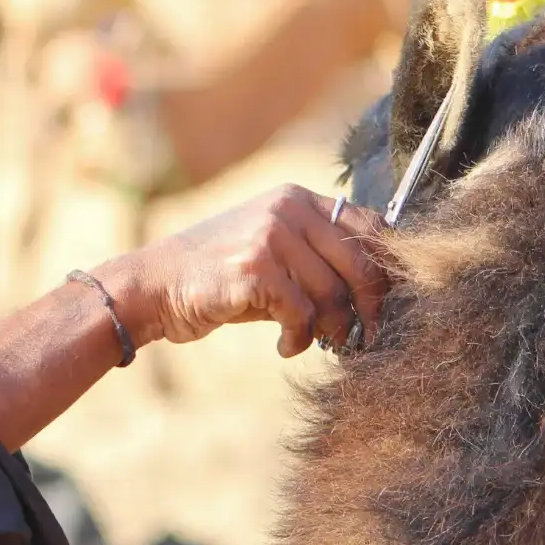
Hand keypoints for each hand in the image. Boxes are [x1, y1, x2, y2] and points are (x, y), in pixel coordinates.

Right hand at [96, 183, 391, 358]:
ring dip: (333, 331)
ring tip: (320, 344)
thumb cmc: (219, 276)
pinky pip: (302, 314)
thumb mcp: (271, 252)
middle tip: (365, 336)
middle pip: (362, 262)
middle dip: (371, 307)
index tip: (385, 303)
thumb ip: (317, 259)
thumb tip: (379, 292)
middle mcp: (288, 208)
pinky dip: (301, 338)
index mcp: (297, 198)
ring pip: (333, 293)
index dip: (388, 268)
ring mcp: (270, 235)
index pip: (370, 225)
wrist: (155, 285)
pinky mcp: (254, 268)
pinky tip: (286, 346)